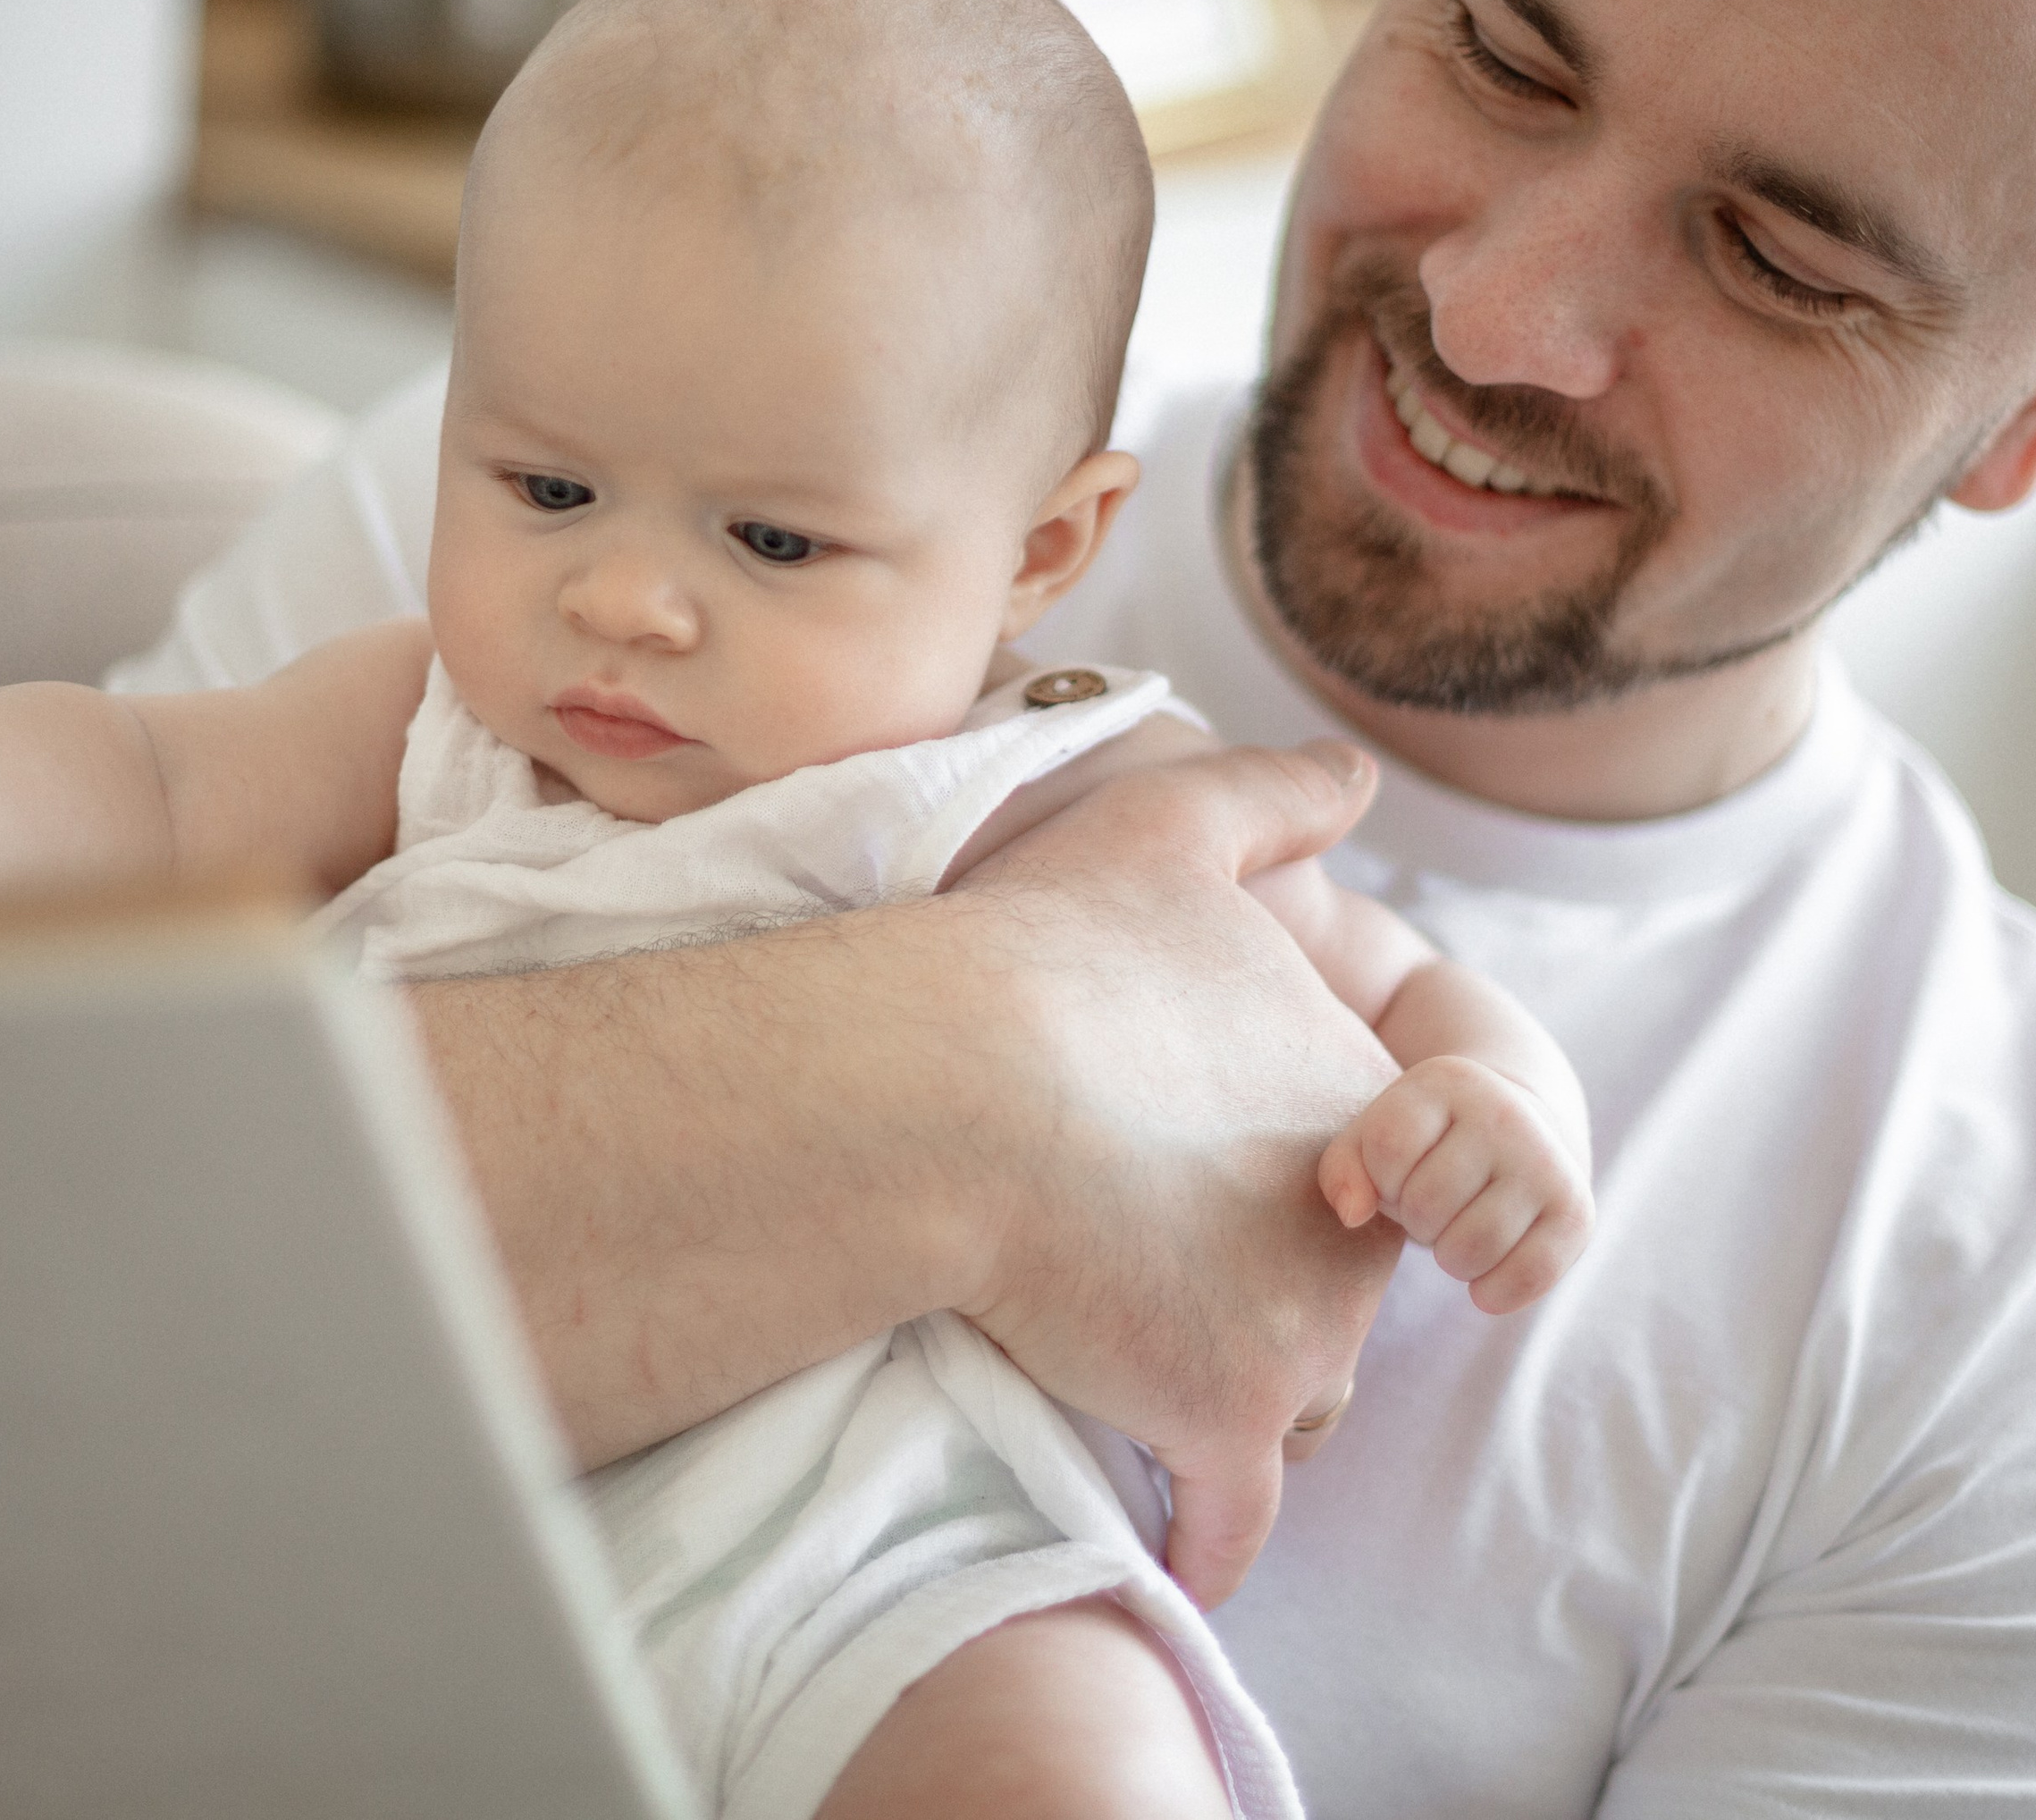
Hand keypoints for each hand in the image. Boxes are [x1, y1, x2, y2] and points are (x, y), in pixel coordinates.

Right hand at [948, 743, 1404, 1606]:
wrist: (960, 1080)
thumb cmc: (1047, 948)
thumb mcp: (1171, 827)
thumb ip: (1274, 794)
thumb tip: (1357, 774)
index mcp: (1349, 1092)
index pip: (1359, 1171)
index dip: (1283, 1180)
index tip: (1196, 1184)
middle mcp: (1356, 1219)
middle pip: (1336, 1289)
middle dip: (1273, 1295)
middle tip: (1167, 1280)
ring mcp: (1304, 1327)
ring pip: (1300, 1399)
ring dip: (1242, 1396)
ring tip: (1152, 1382)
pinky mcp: (1226, 1418)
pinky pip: (1236, 1518)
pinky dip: (1211, 1533)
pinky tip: (1177, 1545)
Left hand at [1318, 1053, 1593, 1314]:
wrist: (1523, 1126)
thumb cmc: (1429, 1142)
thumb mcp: (1376, 1137)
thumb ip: (1343, 1171)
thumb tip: (1353, 1214)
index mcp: (1446, 1082)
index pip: (1387, 1150)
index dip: (1380, 1180)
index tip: (1397, 1174)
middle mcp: (1504, 1114)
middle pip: (1426, 1204)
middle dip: (1416, 1219)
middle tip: (1433, 1206)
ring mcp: (1547, 1162)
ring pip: (1469, 1248)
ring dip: (1449, 1258)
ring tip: (1457, 1231)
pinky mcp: (1577, 1211)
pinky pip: (1525, 1277)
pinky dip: (1493, 1292)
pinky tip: (1483, 1276)